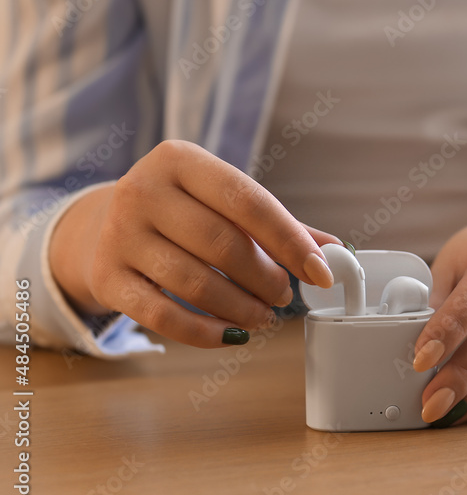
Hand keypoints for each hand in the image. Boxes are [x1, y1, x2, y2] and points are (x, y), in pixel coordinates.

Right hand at [50, 140, 340, 347]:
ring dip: (241, 308)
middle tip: (284, 295)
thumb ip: (281, 225)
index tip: (321, 272)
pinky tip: (231, 334)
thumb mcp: (225, 202)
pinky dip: (205, 332)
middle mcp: (143, 190)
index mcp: (180, 160)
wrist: (101, 226)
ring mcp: (119, 235)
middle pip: (223, 244)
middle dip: (266, 278)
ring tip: (262, 315)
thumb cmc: (183, 212)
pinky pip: (162, 316)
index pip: (248, 201)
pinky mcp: (106, 278)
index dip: (290, 241)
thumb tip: (337, 252)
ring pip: (195, 284)